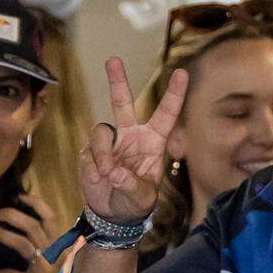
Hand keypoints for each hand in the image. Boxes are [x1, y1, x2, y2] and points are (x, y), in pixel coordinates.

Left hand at [0, 193, 62, 272]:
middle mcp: (57, 253)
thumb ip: (39, 251)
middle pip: (33, 225)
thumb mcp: (51, 267)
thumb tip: (15, 235)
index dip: (36, 204)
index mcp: (61, 246)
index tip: (19, 195)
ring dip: (2, 236)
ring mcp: (48, 269)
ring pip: (24, 243)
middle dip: (10, 215)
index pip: (51, 217)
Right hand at [80, 57, 187, 222]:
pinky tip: (98, 180)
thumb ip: (131, 185)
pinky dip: (93, 167)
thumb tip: (113, 171)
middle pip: (122, 103)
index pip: (166, 114)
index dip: (174, 94)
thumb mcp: (141, 198)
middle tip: (113, 58)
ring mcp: (111, 142)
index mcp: (153, 141)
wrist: (112, 214)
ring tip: (106, 175)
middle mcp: (131, 136)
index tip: (182, 72)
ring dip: (103, 155)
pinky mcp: (91, 151)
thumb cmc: (135, 203)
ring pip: (102, 132)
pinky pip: (89, 152)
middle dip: (118, 81)